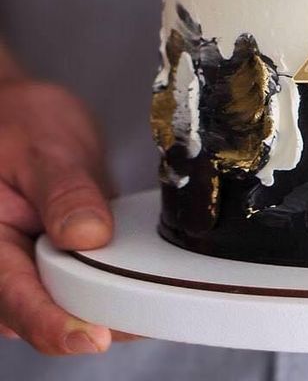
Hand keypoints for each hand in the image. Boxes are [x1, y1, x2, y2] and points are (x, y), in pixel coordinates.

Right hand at [0, 77, 125, 353]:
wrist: (23, 115)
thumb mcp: (42, 147)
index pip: (15, 300)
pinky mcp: (58, 261)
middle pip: (41, 316)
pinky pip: (83, 286)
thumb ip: (65, 192)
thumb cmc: (19, 123)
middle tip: (140, 321)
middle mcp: (4, 266)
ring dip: (104, 310)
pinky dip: (111, 288)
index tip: (91, 336)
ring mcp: (30, 267)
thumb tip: (89, 235)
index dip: (54, 325)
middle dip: (90, 324)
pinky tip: (142, 282)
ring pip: (65, 307)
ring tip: (148, 304)